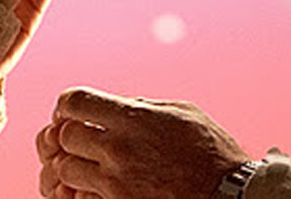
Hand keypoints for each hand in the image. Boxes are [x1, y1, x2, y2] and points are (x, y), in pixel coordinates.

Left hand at [37, 87, 249, 197]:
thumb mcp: (181, 112)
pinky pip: (81, 196)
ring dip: (73, 167)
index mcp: (133, 116)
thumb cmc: (210, 151)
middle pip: (63, 135)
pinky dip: (84, 192)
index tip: (72, 113)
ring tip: (90, 167)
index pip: (74, 101)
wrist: (227, 194)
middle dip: (69, 136)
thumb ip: (143, 105)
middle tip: (80, 142)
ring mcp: (116, 181)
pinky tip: (99, 188)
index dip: (67, 106)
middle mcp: (118, 147)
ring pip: (64, 170)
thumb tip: (117, 104)